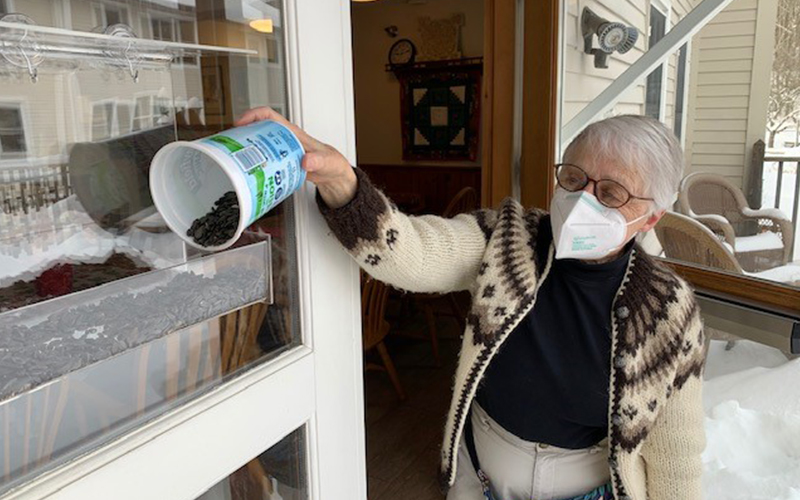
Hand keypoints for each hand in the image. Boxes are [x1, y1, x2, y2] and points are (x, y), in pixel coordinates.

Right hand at [235, 107, 357, 208]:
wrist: (334, 176)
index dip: (252, 115)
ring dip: (245, 147)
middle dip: (241, 133)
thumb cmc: (332, 164)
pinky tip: (248, 171)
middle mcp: (285, 140)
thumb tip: (306, 160)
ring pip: (258, 143)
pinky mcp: (281, 162)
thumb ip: (319, 161)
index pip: (269, 116)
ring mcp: (282, 151)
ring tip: (233, 156)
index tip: (240, 123)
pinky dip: (253, 162)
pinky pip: (263, 158)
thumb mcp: (328, 163)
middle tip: (229, 142)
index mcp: (293, 134)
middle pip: (258, 129)